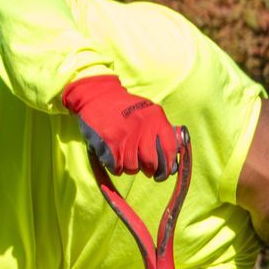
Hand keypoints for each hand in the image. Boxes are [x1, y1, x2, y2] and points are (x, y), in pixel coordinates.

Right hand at [62, 74, 178, 180]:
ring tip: (128, 160)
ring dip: (130, 168)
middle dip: (149, 170)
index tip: (165, 173)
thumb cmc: (126, 107)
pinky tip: (115, 159)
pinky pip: (117, 166)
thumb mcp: (148, 111)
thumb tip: (170, 160)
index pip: (169, 148)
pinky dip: (116, 167)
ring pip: (132, 167)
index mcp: (156, 117)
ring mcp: (125, 135)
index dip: (168, 166)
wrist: (98, 95)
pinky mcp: (109, 142)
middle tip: (147, 170)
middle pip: (150, 162)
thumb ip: (160, 130)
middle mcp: (142, 126)